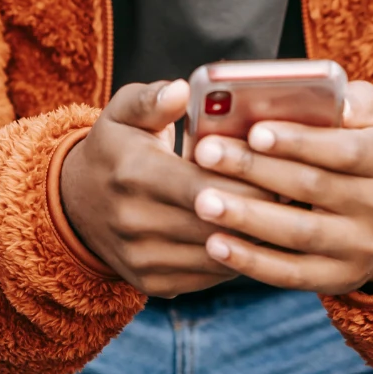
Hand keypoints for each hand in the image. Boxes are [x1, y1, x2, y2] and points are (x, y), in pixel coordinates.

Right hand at [58, 79, 272, 296]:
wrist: (75, 204)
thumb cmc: (115, 147)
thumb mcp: (122, 111)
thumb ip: (152, 98)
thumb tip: (182, 89)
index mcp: (134, 175)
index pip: (204, 187)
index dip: (247, 182)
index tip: (281, 171)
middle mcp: (135, 223)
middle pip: (217, 225)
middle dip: (261, 212)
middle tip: (297, 194)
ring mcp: (143, 259)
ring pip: (219, 256)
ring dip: (254, 240)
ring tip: (286, 216)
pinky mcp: (153, 284)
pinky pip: (210, 276)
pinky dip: (237, 258)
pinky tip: (256, 237)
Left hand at [189, 80, 372, 293]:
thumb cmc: (369, 150)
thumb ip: (358, 101)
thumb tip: (337, 104)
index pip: (344, 149)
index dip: (298, 141)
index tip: (254, 131)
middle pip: (311, 187)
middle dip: (254, 170)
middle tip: (206, 154)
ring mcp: (362, 248)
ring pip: (298, 233)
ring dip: (246, 217)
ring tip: (202, 200)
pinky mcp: (340, 278)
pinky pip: (292, 274)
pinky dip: (252, 260)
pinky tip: (215, 244)